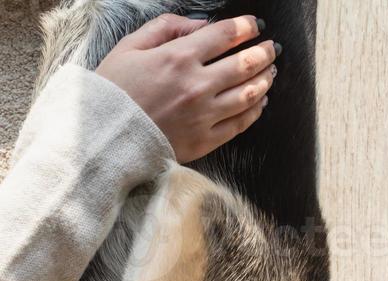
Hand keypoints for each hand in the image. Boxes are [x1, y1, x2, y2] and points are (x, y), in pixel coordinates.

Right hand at [97, 14, 278, 162]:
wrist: (107, 136)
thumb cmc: (115, 89)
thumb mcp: (132, 46)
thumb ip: (167, 28)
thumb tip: (200, 25)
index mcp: (179, 57)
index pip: (225, 35)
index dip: (245, 27)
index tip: (255, 25)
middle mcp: (197, 85)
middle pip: (244, 65)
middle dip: (264, 53)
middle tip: (272, 48)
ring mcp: (204, 115)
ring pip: (248, 95)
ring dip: (265, 80)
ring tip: (270, 72)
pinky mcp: (206, 140)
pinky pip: (240, 124)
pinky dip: (255, 110)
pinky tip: (260, 101)